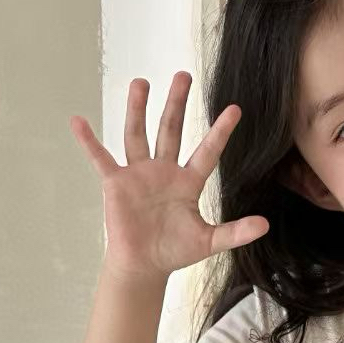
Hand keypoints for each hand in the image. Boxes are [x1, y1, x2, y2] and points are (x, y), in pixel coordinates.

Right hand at [69, 73, 268, 280]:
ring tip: (140, 82)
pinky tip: (78, 122)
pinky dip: (89, 141)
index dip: (220, 131)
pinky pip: (100, 158)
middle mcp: (164, 171)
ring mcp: (139, 174)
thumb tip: (265, 225)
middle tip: (183, 76)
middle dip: (176, 104)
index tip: (235, 109)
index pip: (208, 151)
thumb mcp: (209, 241)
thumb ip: (235, 231)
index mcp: (188, 182)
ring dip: (138, 109)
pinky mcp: (116, 183)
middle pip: (171, 130)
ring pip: (138, 135)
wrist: (144, 266)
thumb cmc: (175, 251)